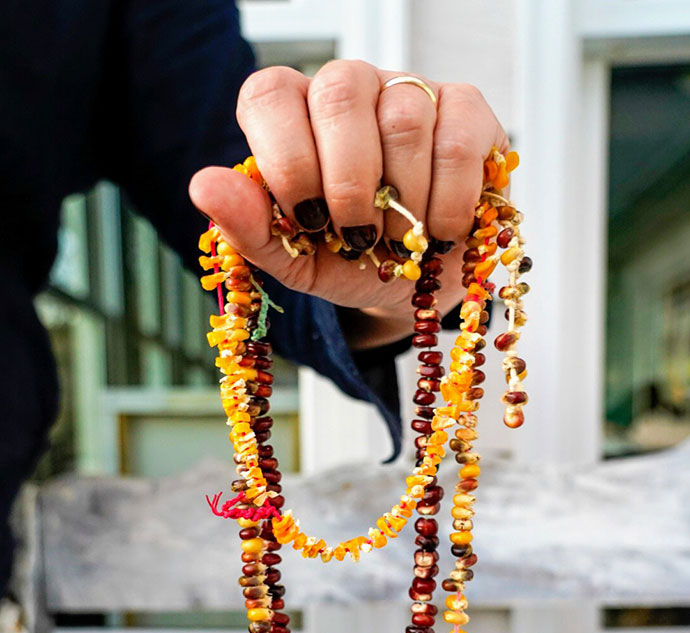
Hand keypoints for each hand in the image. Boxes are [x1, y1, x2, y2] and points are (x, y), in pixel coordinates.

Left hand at [189, 60, 508, 349]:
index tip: (305, 218)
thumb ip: (251, 228)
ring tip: (400, 241)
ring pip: (403, 118)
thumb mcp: (296, 260)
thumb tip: (203, 185)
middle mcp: (348, 89)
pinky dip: (447, 200)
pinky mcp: (465, 109)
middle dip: (348, 182)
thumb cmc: (352, 262)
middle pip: (339, 92)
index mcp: (294, 116)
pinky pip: (457, 139)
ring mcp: (409, 91)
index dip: (286, 157)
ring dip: (403, 201)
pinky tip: (439, 231)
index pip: (270, 95)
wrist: (420, 284)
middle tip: (357, 237)